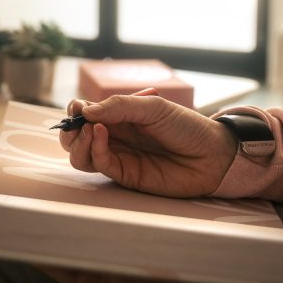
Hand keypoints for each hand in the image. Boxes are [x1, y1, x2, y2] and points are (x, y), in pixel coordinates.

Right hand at [59, 93, 237, 197]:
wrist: (213, 154)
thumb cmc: (187, 126)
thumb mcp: (153, 107)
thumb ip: (119, 106)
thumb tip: (85, 112)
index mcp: (120, 117)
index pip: (86, 114)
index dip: (76, 110)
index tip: (76, 106)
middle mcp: (115, 137)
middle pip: (76, 138)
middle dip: (70, 130)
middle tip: (77, 120)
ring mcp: (119, 157)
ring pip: (81, 156)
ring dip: (77, 142)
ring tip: (90, 129)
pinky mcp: (125, 175)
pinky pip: (100, 164)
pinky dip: (94, 149)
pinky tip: (101, 134)